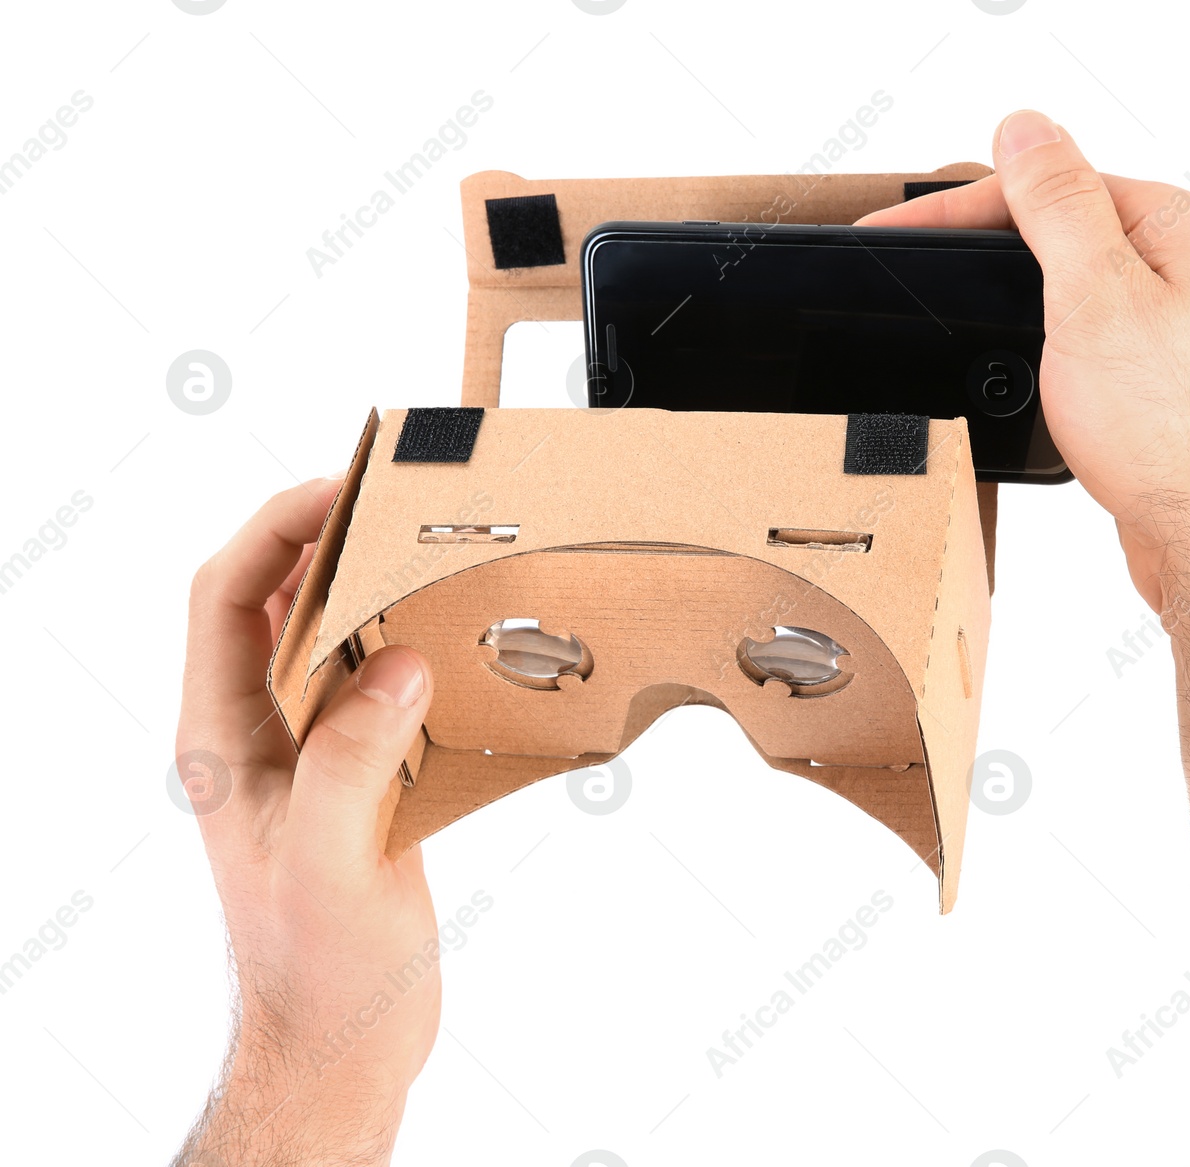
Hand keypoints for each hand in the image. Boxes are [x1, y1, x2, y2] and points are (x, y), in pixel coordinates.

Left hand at [174, 480, 437, 1166]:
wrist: (342, 1040)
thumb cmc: (316, 967)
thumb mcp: (327, 860)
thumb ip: (351, 758)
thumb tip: (398, 665)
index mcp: (221, 738)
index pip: (226, 597)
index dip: (275, 530)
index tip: (341, 492)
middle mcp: (256, 735)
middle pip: (274, 602)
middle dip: (326, 542)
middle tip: (396, 509)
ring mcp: (306, 756)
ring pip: (328, 642)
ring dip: (372, 595)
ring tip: (429, 563)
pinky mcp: (356, 782)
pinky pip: (377, 692)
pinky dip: (412, 656)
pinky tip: (458, 655)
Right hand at [860, 109, 1189, 612]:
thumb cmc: (1180, 433)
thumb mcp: (1096, 298)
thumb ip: (1058, 206)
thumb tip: (1025, 128)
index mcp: (1171, 226)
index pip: (1046, 187)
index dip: (956, 209)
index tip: (891, 233)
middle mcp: (1184, 269)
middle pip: (1058, 234)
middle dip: (983, 249)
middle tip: (912, 270)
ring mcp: (1176, 331)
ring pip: (1072, 293)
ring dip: (1014, 301)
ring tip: (957, 310)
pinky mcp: (1162, 388)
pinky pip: (1088, 347)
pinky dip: (1045, 352)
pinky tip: (1024, 374)